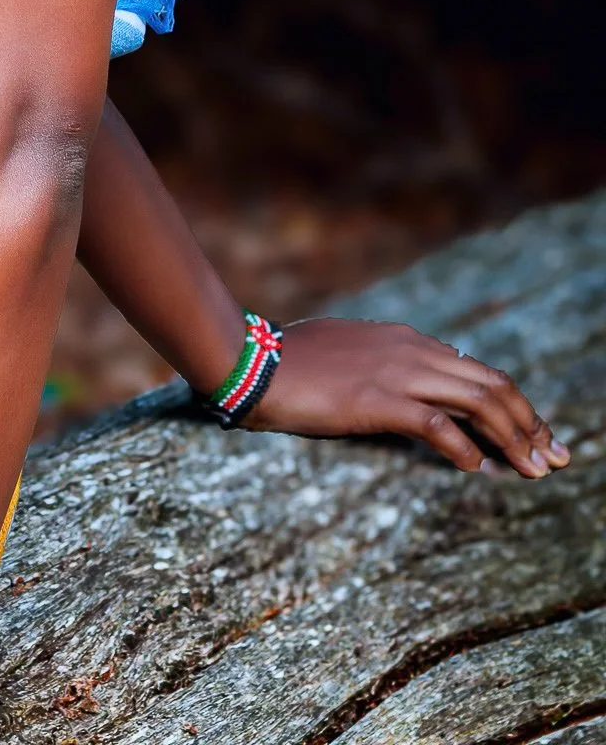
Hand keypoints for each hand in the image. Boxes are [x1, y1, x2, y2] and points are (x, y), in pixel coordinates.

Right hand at [245, 316, 570, 477]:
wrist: (253, 362)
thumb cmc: (293, 363)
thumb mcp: (349, 356)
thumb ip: (384, 369)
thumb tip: (414, 399)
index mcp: (405, 340)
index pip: (476, 370)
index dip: (514, 404)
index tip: (536, 434)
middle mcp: (411, 350)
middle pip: (492, 383)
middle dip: (530, 421)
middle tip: (556, 456)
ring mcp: (396, 373)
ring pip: (478, 401)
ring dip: (513, 438)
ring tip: (534, 469)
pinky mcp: (378, 399)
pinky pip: (438, 425)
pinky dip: (465, 449)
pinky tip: (476, 469)